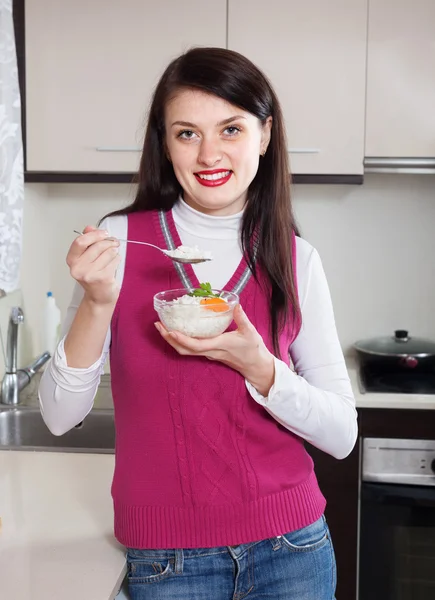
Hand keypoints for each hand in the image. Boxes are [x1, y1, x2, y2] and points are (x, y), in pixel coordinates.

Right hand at [66, 226, 120, 305]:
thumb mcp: (87, 257)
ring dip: (114, 252)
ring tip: (112, 257)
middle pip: (97, 246)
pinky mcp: (102, 278)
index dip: (94, 235)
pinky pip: (114, 260)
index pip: (80, 241)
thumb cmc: (94, 276)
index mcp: (72, 260)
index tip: (104, 233)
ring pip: (108, 252)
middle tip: (114, 243)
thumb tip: (89, 227)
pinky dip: (117, 260)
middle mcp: (78, 268)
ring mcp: (90, 274)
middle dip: (109, 242)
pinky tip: (114, 264)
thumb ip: (88, 241)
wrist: (99, 297)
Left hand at [155, 304, 275, 396]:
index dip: (182, 339)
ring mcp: (208, 353)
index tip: (171, 331)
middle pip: (184, 350)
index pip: (196, 345)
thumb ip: (242, 318)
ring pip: (185, 351)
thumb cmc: (253, 349)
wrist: (255, 366)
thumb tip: (236, 305)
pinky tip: (176, 331)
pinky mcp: (209, 353)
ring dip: (171, 341)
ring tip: (162, 327)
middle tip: (158, 325)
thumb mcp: (250, 332)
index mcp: (219, 345)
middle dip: (169, 339)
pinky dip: (180, 341)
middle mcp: (210, 351)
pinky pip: (190, 349)